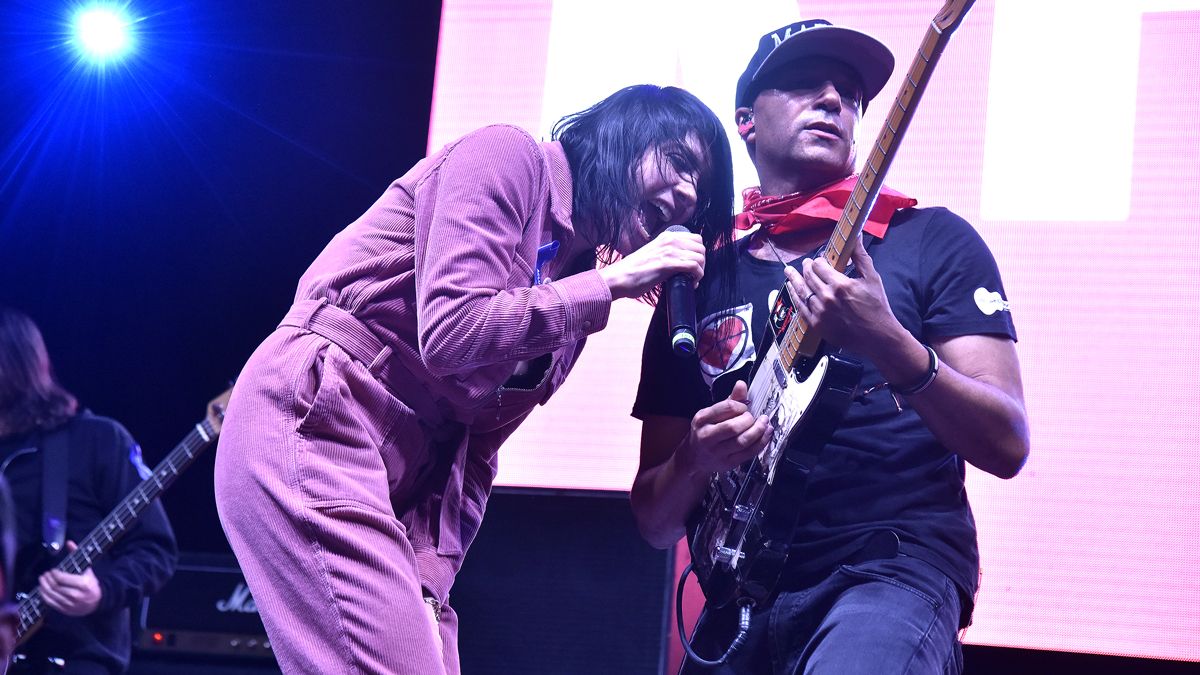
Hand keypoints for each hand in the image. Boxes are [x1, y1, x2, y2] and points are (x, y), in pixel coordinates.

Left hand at [38, 541, 101, 616]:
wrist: (97, 601)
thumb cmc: (90, 583)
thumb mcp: (87, 569)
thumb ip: (77, 555)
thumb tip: (69, 542)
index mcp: (83, 584)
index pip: (62, 578)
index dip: (54, 574)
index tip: (52, 570)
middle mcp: (76, 595)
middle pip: (55, 586)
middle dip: (47, 579)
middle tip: (44, 574)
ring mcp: (70, 604)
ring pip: (51, 595)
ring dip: (43, 587)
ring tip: (42, 580)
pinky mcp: (66, 610)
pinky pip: (51, 603)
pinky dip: (44, 596)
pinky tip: (42, 590)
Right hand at [598, 228, 704, 299]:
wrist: (620, 277)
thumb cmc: (634, 271)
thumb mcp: (654, 253)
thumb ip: (667, 253)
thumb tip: (680, 262)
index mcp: (667, 236)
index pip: (696, 239)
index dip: (698, 253)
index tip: (693, 266)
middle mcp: (670, 240)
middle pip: (701, 248)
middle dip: (702, 263)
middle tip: (694, 275)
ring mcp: (670, 251)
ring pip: (700, 257)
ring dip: (700, 271)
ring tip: (691, 280)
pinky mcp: (669, 264)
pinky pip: (694, 267)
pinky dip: (697, 277)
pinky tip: (690, 284)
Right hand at [679, 380, 770, 475]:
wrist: (693, 458)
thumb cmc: (705, 432)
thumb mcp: (711, 414)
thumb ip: (730, 400)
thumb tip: (741, 384)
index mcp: (702, 419)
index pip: (726, 408)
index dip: (741, 406)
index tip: (745, 408)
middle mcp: (707, 436)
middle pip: (734, 427)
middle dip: (750, 420)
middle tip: (755, 418)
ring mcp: (717, 452)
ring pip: (742, 441)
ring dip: (759, 431)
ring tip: (765, 424)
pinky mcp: (727, 463)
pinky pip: (748, 453)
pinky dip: (761, 443)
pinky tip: (766, 435)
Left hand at [785, 236, 903, 358]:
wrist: (877, 336)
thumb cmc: (877, 306)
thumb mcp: (872, 278)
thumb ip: (860, 257)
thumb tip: (855, 237)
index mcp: (840, 284)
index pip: (820, 266)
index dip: (818, 261)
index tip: (819, 260)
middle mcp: (827, 297)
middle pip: (809, 276)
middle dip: (806, 267)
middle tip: (805, 263)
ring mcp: (820, 311)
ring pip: (801, 290)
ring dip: (794, 279)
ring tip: (788, 272)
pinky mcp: (816, 324)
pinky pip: (801, 307)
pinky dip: (794, 296)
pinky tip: (791, 290)